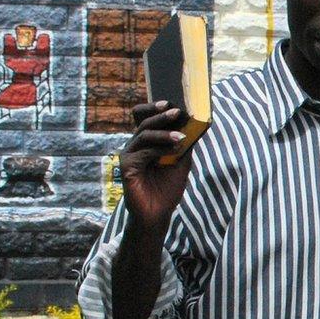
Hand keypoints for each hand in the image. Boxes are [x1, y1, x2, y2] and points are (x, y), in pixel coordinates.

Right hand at [119, 101, 192, 230]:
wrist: (158, 215)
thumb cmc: (167, 189)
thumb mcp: (180, 163)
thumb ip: (183, 145)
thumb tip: (193, 126)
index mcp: (146, 142)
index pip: (145, 118)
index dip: (155, 109)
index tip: (172, 103)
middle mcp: (135, 145)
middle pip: (144, 122)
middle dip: (161, 116)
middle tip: (176, 112)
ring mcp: (129, 155)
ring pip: (144, 134)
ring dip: (164, 133)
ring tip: (181, 137)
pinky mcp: (126, 166)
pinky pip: (143, 152)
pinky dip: (160, 149)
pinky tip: (173, 150)